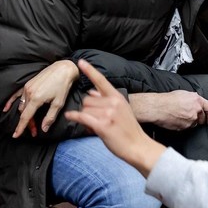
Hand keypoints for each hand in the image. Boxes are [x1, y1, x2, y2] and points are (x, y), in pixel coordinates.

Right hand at [3, 60, 79, 136]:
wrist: (63, 69)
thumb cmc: (62, 86)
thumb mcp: (59, 104)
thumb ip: (50, 117)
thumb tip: (43, 129)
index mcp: (36, 98)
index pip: (26, 117)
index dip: (21, 127)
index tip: (16, 135)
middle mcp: (29, 93)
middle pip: (24, 112)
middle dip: (28, 123)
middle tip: (35, 131)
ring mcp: (27, 87)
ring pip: (22, 105)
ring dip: (25, 115)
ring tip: (31, 123)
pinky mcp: (28, 84)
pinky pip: (17, 94)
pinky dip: (11, 101)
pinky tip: (5, 108)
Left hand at [64, 60, 165, 175]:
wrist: (138, 146)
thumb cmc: (128, 129)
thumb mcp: (121, 109)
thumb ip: (106, 99)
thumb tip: (91, 91)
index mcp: (117, 97)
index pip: (101, 81)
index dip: (90, 71)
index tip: (81, 61)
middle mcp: (112, 103)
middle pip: (87, 99)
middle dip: (87, 109)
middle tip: (95, 119)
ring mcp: (107, 114)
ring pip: (84, 110)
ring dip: (85, 118)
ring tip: (95, 126)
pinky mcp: (102, 125)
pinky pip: (82, 117)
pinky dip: (74, 117)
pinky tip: (70, 117)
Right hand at [129, 91, 207, 129]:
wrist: (158, 107)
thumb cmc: (168, 99)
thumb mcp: (184, 94)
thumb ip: (194, 99)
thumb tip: (198, 103)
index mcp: (197, 100)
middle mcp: (196, 110)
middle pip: (203, 119)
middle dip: (199, 119)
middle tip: (191, 116)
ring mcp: (191, 119)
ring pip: (195, 124)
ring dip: (191, 122)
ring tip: (181, 116)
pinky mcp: (185, 127)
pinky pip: (188, 128)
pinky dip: (184, 125)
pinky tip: (177, 120)